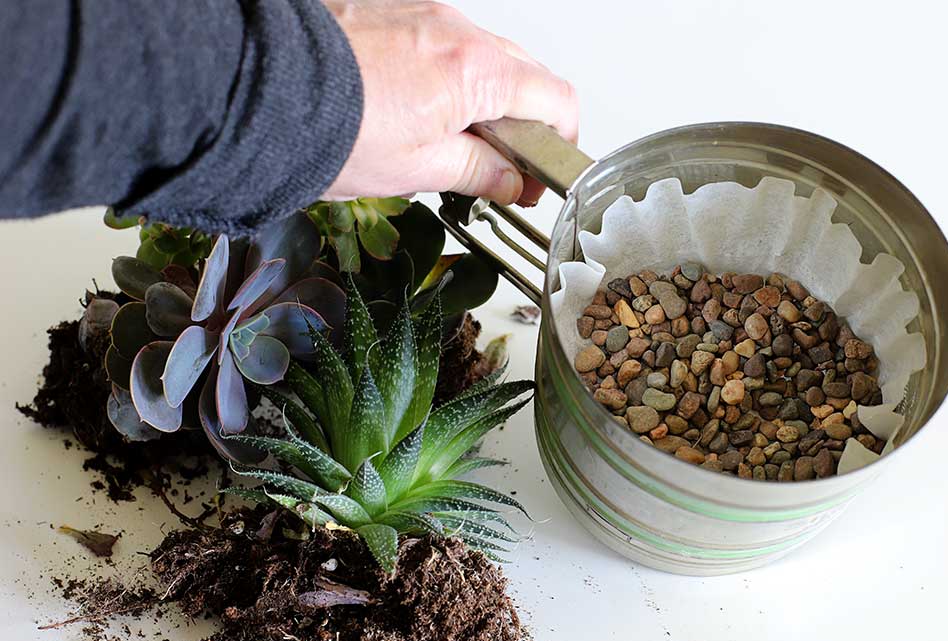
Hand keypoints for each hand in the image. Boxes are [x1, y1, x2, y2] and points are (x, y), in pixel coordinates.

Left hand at [323, 0, 577, 206]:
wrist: (255, 89)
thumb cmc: (329, 127)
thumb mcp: (418, 170)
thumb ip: (479, 172)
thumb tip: (511, 182)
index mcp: (477, 71)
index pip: (555, 100)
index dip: (557, 144)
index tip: (535, 176)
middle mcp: (455, 29)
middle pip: (522, 74)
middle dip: (520, 121)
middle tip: (495, 166)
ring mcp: (421, 12)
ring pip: (479, 55)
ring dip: (478, 96)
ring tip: (442, 140)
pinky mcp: (388, 8)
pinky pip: (436, 39)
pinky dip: (440, 74)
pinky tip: (409, 108)